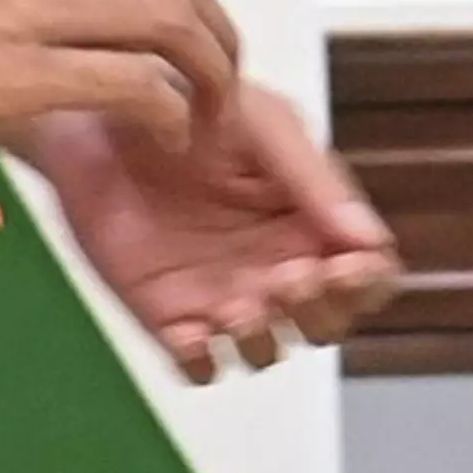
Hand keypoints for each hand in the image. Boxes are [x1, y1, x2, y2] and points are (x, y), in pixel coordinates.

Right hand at [0, 0, 238, 147]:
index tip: (188, 36)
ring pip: (171, 24)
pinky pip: (138, 84)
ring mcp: (35, 6)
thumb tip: (39, 17)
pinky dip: (172, 111)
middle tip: (220, 81)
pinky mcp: (24, 72)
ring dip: (207, 73)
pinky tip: (171, 138)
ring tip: (209, 114)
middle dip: (212, 31)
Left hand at [29, 85, 401, 381]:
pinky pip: (197, 365)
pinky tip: (191, 330)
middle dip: (318, 311)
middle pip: (326, 322)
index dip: (364, 283)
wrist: (102, 118)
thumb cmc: (192, 108)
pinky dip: (200, 361)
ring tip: (239, 306)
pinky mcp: (168, 315)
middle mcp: (274, 265)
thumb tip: (371, 241)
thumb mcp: (266, 128)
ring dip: (262, 340)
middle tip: (289, 277)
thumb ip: (315, 182)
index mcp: (309, 221)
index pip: (366, 275)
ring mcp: (223, 294)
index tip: (344, 265)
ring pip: (266, 351)